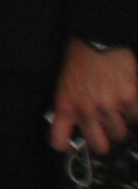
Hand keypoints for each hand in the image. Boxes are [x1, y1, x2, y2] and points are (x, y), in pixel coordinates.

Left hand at [51, 40, 137, 156]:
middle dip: (103, 141)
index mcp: (65, 106)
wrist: (97, 41)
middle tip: (104, 130)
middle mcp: (86, 109)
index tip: (71, 146)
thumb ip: (71, 107)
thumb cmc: (80, 61)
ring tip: (115, 107)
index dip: (66, 146)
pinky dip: (133, 112)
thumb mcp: (65, 85)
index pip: (58, 139)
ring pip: (120, 133)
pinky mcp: (130, 98)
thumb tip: (77, 128)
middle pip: (99, 146)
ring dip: (119, 124)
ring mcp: (110, 106)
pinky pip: (136, 118)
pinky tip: (127, 100)